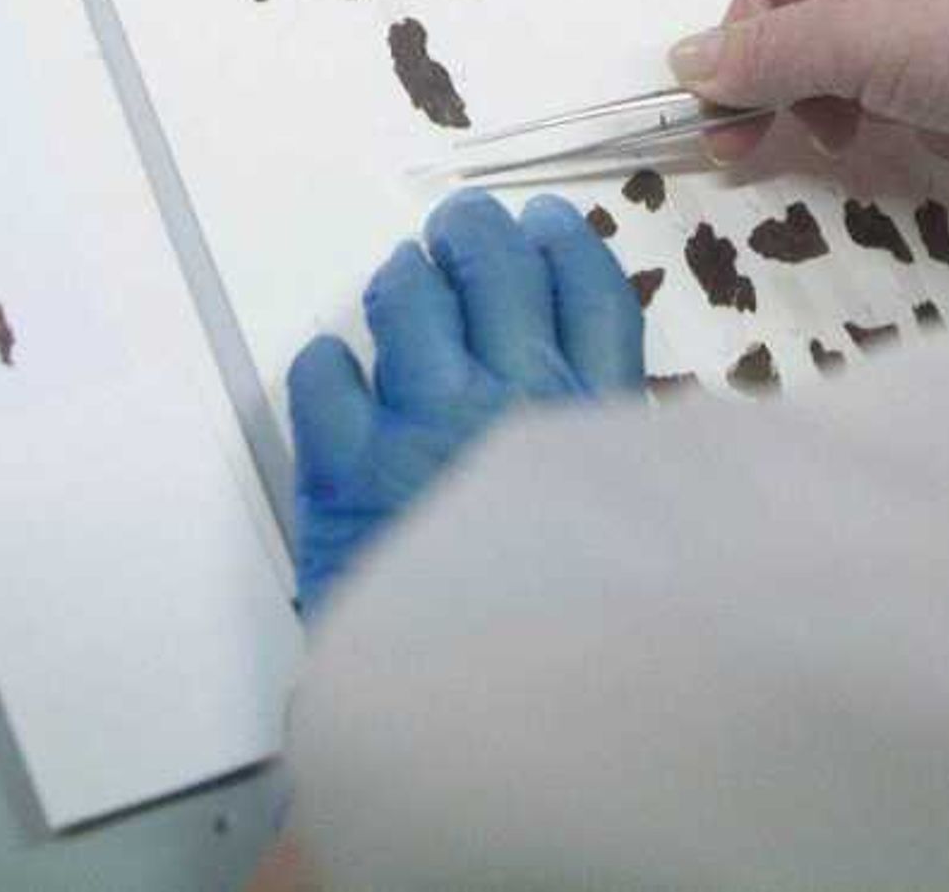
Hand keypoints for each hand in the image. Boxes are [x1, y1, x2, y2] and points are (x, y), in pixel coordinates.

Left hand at [287, 190, 643, 616]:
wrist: (470, 723)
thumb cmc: (562, 640)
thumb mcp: (621, 539)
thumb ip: (611, 465)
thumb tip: (596, 409)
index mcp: (591, 421)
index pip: (591, 295)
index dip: (566, 248)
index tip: (548, 226)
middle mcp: (510, 399)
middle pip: (497, 272)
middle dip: (477, 235)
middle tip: (464, 226)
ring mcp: (420, 421)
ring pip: (409, 302)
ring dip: (408, 278)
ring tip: (409, 275)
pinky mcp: (342, 461)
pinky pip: (326, 373)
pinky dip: (331, 363)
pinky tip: (340, 370)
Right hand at [671, 0, 948, 197]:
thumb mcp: (854, 37)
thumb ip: (764, 56)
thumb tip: (685, 62)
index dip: (742, 47)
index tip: (719, 125)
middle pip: (825, 21)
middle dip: (805, 85)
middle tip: (783, 149)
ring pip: (880, 66)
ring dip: (872, 108)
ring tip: (890, 132)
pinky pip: (938, 94)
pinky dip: (933, 122)